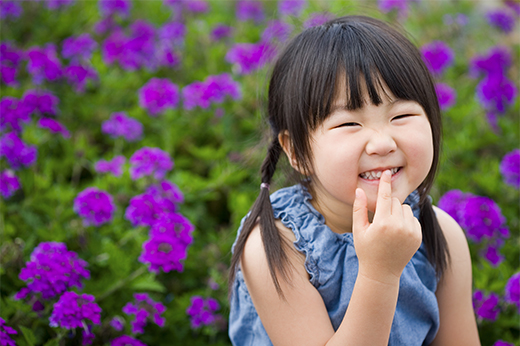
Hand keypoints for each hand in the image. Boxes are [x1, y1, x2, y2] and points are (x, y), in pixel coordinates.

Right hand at [352, 170, 421, 284]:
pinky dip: (405, 220)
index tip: (387, 172)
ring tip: (389, 226)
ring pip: (405, 208)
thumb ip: (359, 208)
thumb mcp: (358, 229)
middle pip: (394, 202)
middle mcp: (399, 227)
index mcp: (382, 224)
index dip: (385, 184)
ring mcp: (410, 232)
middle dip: (387, 205)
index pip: (384, 197)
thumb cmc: (366, 250)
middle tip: (380, 219)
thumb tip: (359, 190)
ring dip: (397, 212)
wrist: (382, 273)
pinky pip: (413, 218)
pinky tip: (397, 232)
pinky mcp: (418, 236)